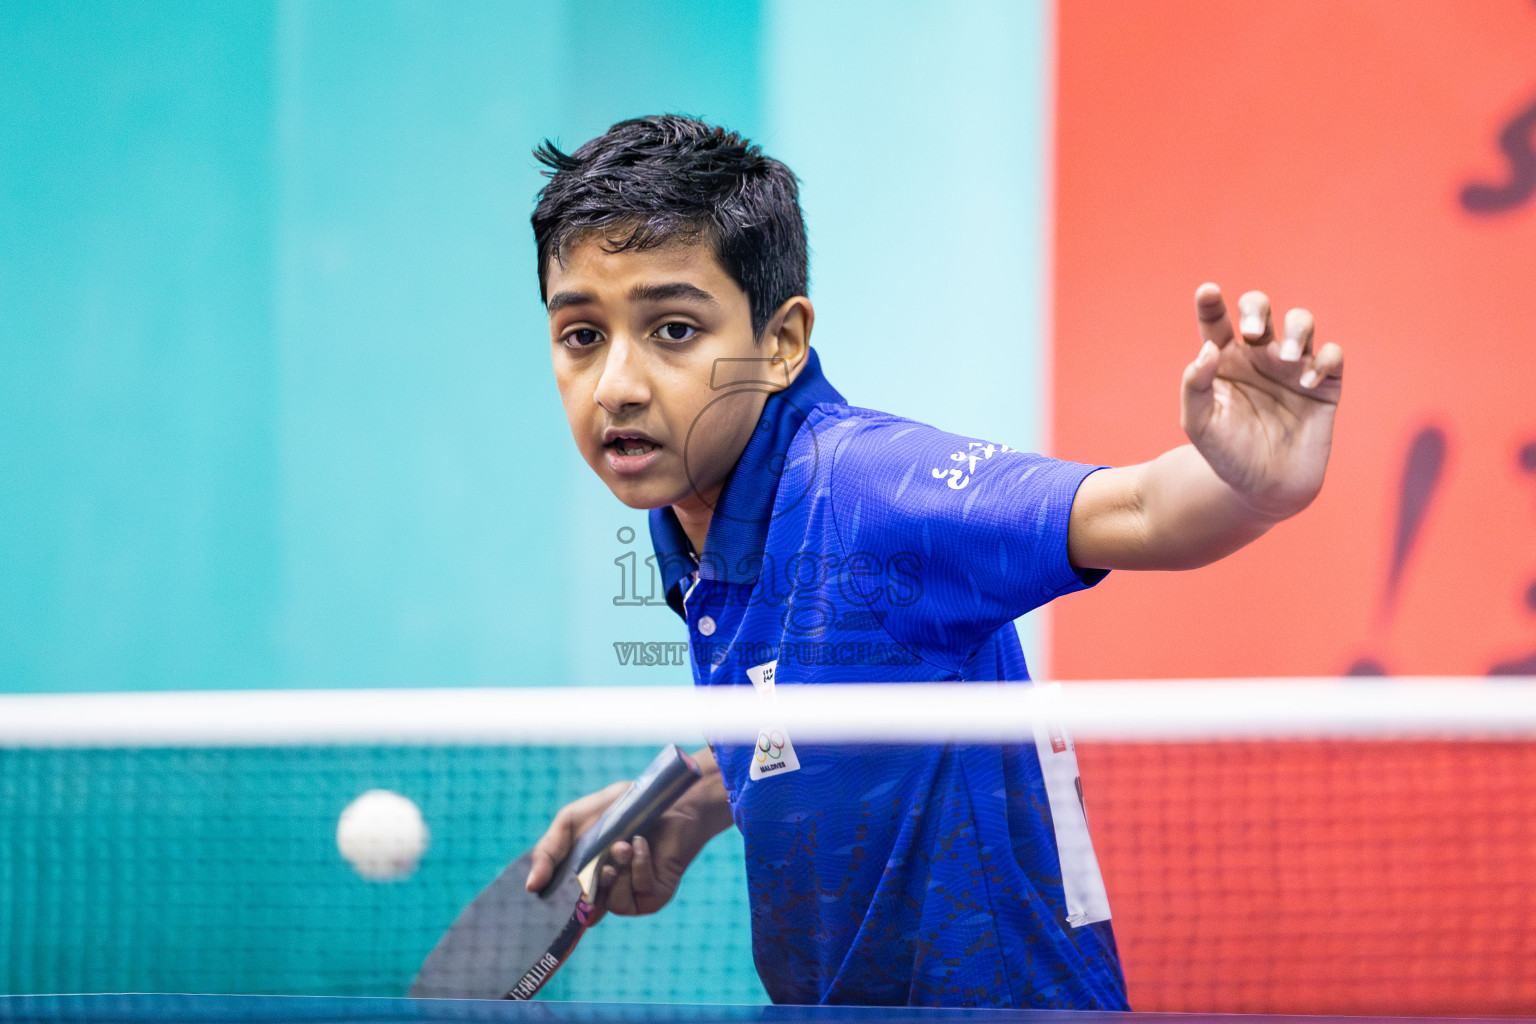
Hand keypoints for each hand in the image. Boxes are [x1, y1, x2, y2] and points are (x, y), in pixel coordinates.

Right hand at [524, 754, 732, 923]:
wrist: (665, 799)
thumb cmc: (618, 808)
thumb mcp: (571, 821)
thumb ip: (547, 851)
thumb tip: (530, 887)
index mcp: (580, 878)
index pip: (559, 906)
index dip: (552, 904)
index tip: (542, 894)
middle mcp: (601, 892)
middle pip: (582, 912)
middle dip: (589, 884)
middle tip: (599, 862)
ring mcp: (626, 897)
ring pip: (610, 902)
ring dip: (616, 869)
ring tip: (625, 844)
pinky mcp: (652, 898)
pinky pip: (637, 895)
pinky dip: (638, 868)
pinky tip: (642, 846)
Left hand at [1181, 283, 1343, 519]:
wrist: (1265, 488)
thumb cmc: (1227, 454)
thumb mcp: (1199, 424)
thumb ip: (1194, 386)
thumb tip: (1206, 351)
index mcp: (1225, 361)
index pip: (1216, 323)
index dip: (1211, 303)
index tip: (1207, 291)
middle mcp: (1259, 357)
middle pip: (1260, 310)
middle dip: (1257, 309)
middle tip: (1253, 332)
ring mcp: (1293, 367)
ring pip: (1301, 322)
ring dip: (1296, 329)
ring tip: (1287, 358)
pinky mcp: (1324, 384)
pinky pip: (1330, 356)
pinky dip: (1323, 360)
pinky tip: (1307, 380)